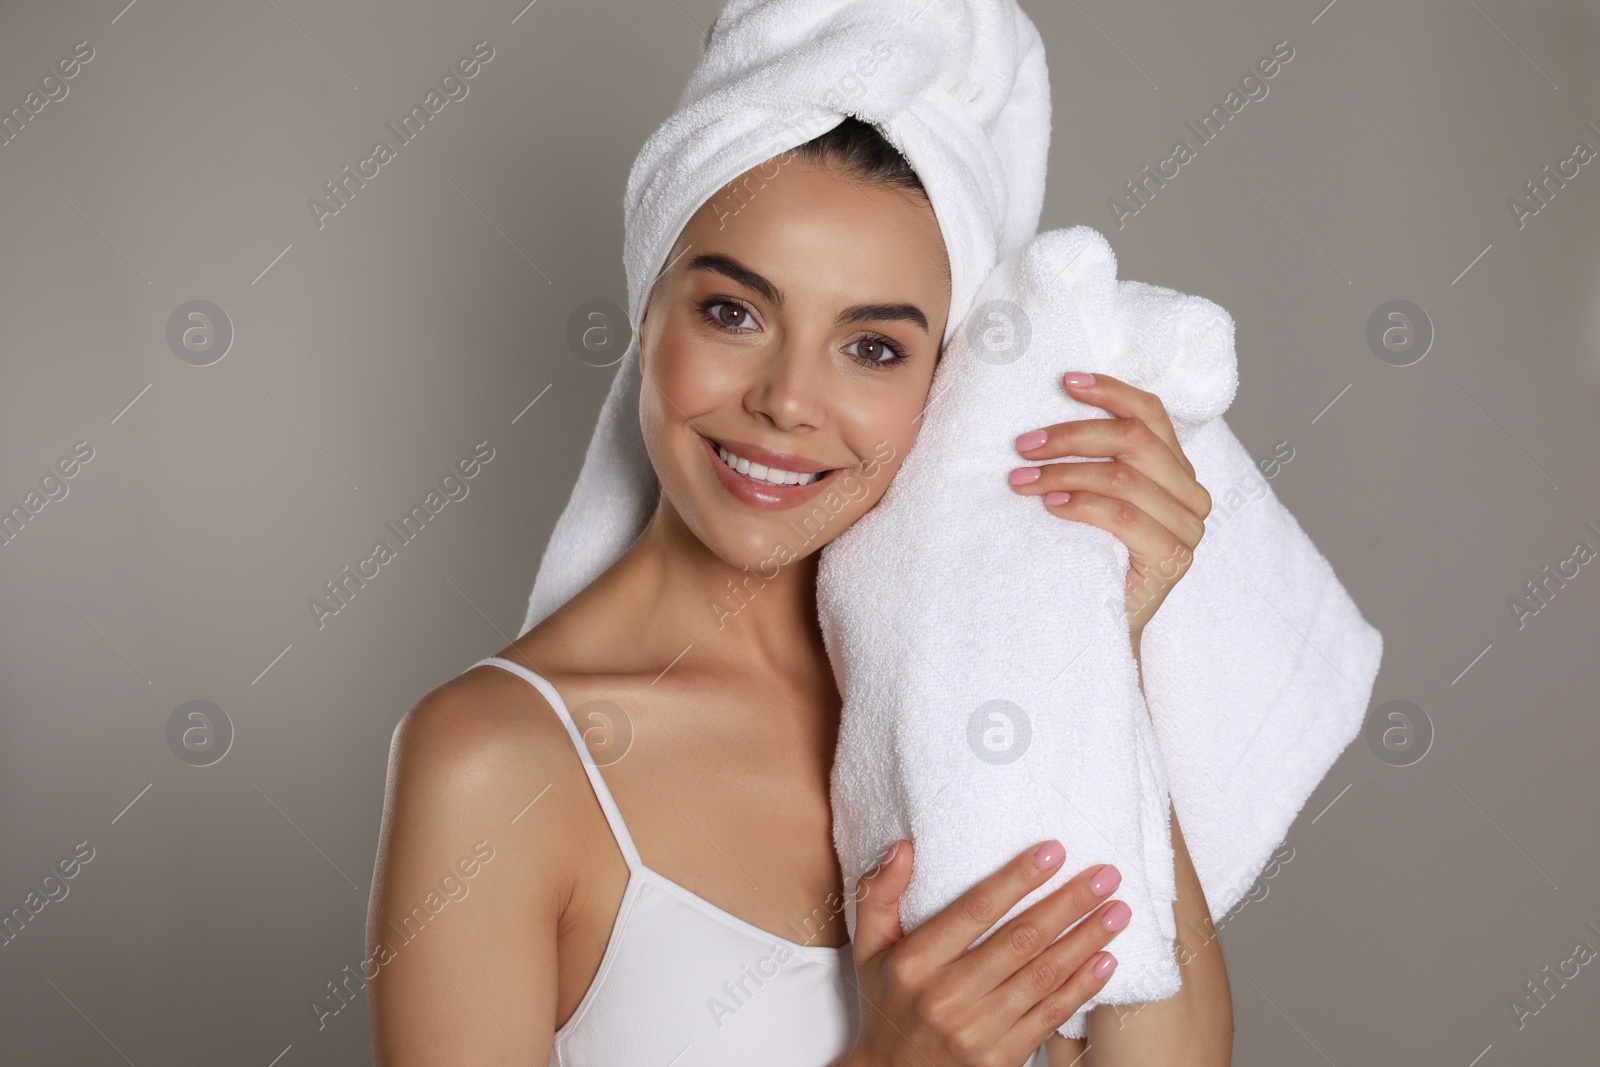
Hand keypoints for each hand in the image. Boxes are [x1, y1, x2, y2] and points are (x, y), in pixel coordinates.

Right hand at [836, 838, 1127, 1066]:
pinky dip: (1082, 988)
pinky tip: (1106, 960)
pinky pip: (1049, 1017)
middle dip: (1068, 904)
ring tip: (1117, 911)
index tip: (1054, 851)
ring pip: (1042, 977)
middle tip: (1106, 876)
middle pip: (1020, 940)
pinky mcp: (1000, 1059)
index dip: (1017, 879)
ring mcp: (976, 1032)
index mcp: (914, 963)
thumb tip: (903, 848)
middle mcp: (945, 997)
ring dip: (1086, 941)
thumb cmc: (887, 1003)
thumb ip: (879, 895)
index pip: (975, 910)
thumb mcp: (869, 948)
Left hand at [1009, 371, 1211, 650]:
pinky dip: (1081, 504)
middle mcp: (1191, 493)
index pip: (1151, 413)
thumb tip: (1042, 419)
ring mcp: (1188, 528)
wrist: (1098, 626)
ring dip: (1064, 471)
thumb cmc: (1086, 557)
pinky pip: (1123, 516)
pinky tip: (1050, 504)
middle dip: (1072, 435)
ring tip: (1021, 480)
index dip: (1110, 391)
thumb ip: (1092, 461)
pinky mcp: (1174, 559)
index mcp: (1176, 469)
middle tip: (1023, 445)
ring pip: (1124, 476)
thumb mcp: (1090, 498)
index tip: (1065, 381)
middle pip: (1134, 440)